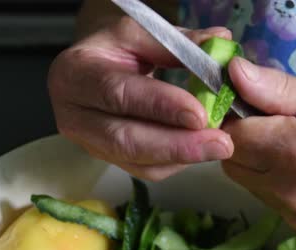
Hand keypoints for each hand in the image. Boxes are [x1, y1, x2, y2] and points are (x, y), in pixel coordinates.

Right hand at [48, 17, 233, 180]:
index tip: (199, 114)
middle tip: (221, 143)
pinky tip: (201, 149)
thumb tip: (220, 41)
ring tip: (219, 146)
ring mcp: (89, 143)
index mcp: (75, 75)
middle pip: (125, 139)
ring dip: (182, 157)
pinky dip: (177, 162)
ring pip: (137, 161)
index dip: (160, 106)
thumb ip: (177, 42)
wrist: (93, 72)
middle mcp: (74, 116)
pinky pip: (145, 170)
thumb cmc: (115, 50)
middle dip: (177, 144)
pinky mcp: (108, 159)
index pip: (118, 94)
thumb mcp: (140, 34)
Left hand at [221, 58, 295, 239]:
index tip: (252, 107)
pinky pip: (269, 202)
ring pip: (248, 184)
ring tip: (292, 148)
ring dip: (256, 164)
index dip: (235, 117)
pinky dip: (274, 185)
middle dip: (242, 142)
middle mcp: (292, 191)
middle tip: (273, 125)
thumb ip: (274, 88)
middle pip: (233, 163)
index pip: (230, 136)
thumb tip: (232, 74)